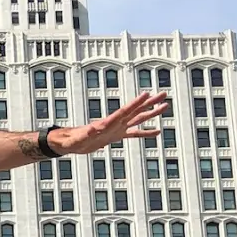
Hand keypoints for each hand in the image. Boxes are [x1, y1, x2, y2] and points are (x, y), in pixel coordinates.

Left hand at [53, 92, 168, 154]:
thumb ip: (85, 135)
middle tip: (164, 94)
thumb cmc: (71, 141)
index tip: (147, 94)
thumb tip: (93, 129)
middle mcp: (115, 123)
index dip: (136, 103)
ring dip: (152, 113)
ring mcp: (118, 128)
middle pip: (136, 111)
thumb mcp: (77, 140)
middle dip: (150, 103)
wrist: (71, 142)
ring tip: (165, 106)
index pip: (125, 111)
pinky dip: (146, 133)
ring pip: (139, 119)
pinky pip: (135, 134)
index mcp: (107, 123)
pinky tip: (157, 132)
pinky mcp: (117, 136)